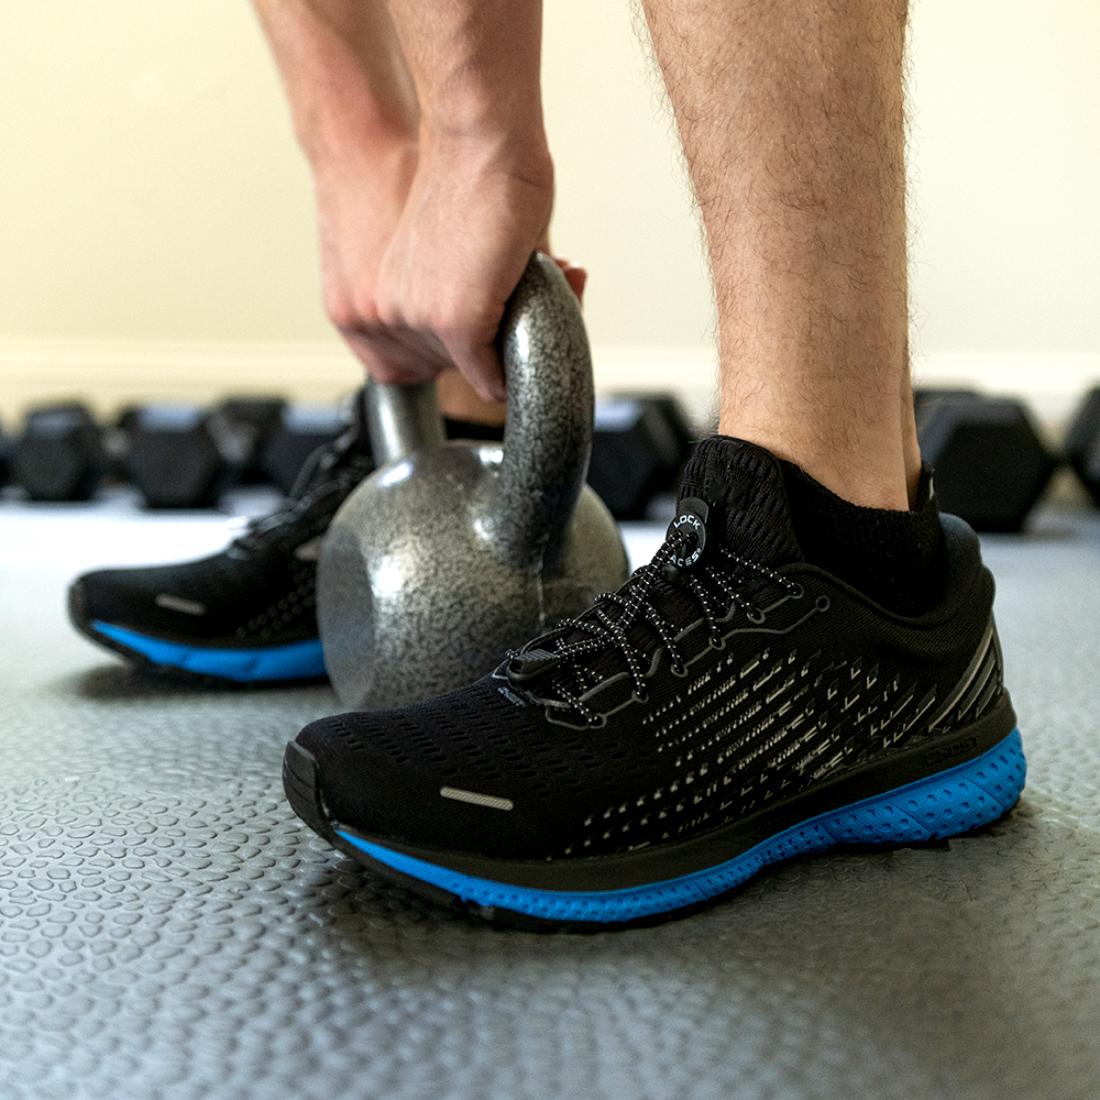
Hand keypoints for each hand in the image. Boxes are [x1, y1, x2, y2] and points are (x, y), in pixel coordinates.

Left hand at [334, 135, 555, 402]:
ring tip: (555, 276)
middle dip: (509, 338)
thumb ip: (475, 304)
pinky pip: (495, 377)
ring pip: (485, 373)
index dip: (484, 338)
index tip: (511, 306)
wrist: (478, 138)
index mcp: (381, 303)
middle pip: (463, 368)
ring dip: (530, 337)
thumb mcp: (465, 258)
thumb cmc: (477, 182)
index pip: (437, 358)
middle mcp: (390, 318)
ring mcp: (421, 323)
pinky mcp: (456, 324)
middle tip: (549, 283)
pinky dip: (529, 357)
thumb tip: (513, 345)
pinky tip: (558, 300)